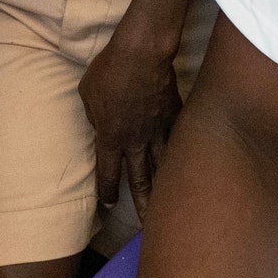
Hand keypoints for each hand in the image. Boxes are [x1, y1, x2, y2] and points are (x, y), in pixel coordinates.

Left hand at [78, 0, 185, 219]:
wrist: (142, 53)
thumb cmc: (108, 71)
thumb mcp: (87, 94)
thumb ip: (94, 115)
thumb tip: (100, 122)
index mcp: (110, 137)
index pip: (108, 172)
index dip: (108, 190)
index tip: (110, 205)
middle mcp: (135, 140)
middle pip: (139, 178)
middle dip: (142, 203)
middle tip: (147, 224)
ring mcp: (158, 128)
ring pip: (163, 163)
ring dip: (165, 185)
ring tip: (170, 202)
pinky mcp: (175, 113)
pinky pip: (179, 136)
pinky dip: (182, 150)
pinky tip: (190, 161)